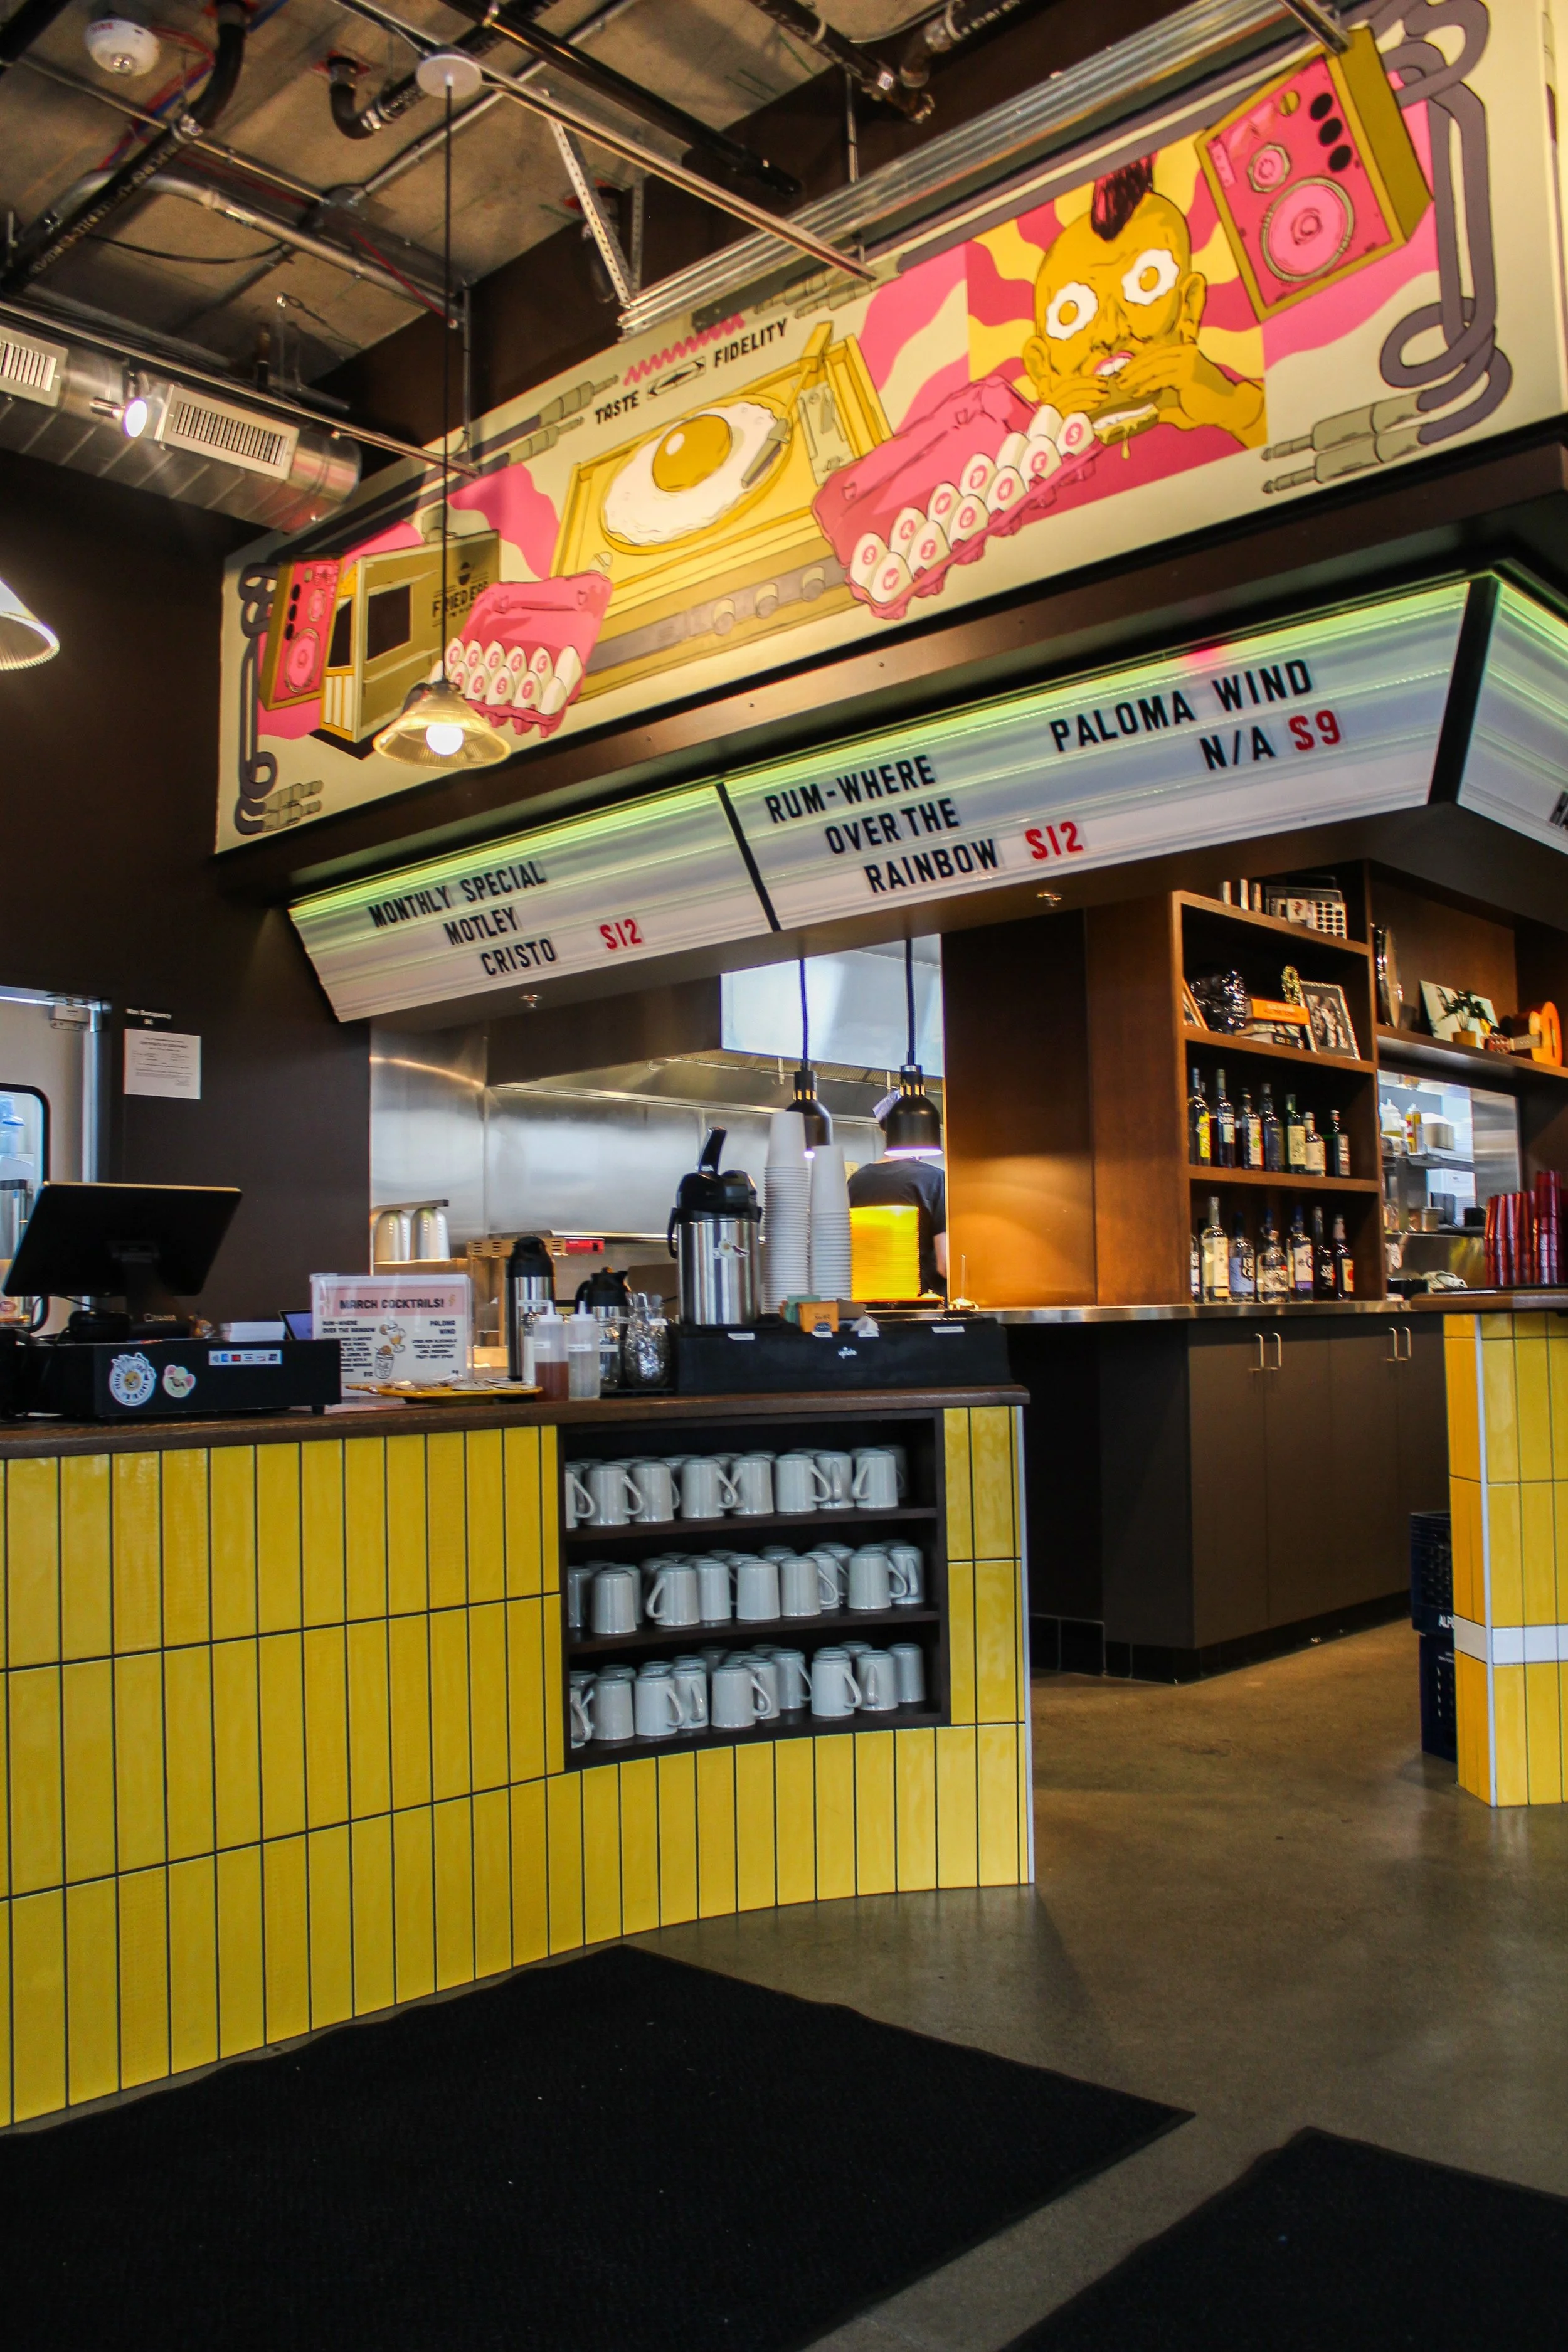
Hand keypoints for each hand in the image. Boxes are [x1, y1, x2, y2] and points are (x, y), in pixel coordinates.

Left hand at [1111, 342, 1265, 445]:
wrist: (1228, 407)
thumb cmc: (1206, 406)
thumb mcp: (1181, 401)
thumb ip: (1165, 402)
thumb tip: (1149, 410)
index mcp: (1184, 353)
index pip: (1155, 352)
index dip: (1138, 362)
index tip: (1124, 373)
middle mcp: (1185, 353)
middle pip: (1151, 356)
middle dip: (1133, 369)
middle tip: (1119, 380)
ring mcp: (1187, 361)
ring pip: (1153, 366)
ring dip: (1135, 377)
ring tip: (1123, 387)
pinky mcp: (1187, 373)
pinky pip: (1160, 378)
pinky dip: (1146, 386)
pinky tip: (1136, 393)